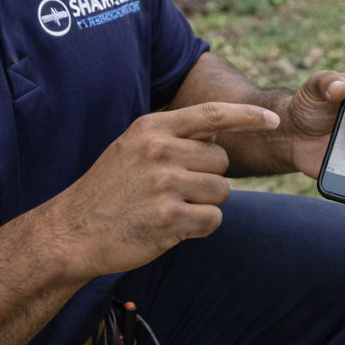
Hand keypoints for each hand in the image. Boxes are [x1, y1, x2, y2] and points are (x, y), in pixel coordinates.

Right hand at [46, 102, 279, 277]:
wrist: (72, 231)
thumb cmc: (108, 190)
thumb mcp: (132, 147)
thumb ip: (173, 135)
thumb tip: (219, 129)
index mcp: (152, 128)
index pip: (212, 114)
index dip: (248, 116)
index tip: (273, 121)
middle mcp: (160, 151)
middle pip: (222, 161)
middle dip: (209, 179)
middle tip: (176, 192)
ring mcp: (164, 184)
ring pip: (221, 192)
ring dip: (204, 205)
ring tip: (170, 209)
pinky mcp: (169, 219)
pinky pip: (212, 220)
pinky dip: (199, 228)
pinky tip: (172, 228)